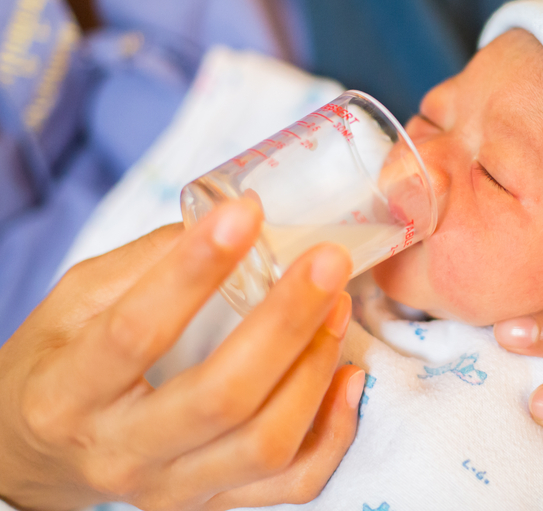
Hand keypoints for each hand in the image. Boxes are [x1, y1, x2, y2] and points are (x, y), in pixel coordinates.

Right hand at [0, 199, 365, 510]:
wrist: (36, 454)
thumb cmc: (59, 361)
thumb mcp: (75, 300)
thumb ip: (146, 261)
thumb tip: (236, 219)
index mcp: (69, 391)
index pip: (135, 332)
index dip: (194, 272)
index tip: (245, 215)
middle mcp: (120, 451)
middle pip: (221, 398)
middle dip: (285, 324)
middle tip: (326, 263)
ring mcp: (169, 488)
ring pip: (265, 445)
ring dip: (315, 371)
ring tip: (338, 307)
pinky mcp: (210, 504)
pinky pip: (292, 484)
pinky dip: (333, 432)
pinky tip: (350, 378)